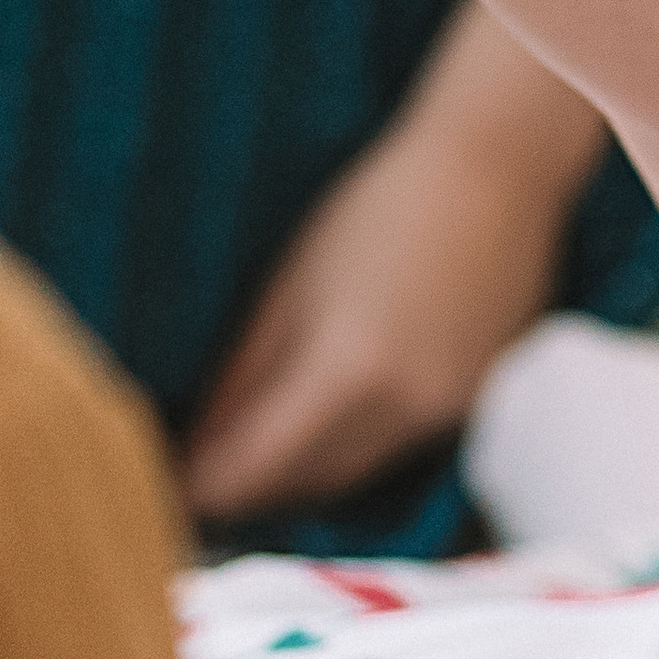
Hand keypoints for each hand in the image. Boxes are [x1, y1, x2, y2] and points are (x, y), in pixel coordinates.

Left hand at [180, 110, 561, 520]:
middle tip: (197, 476)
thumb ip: (242, 374)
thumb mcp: (290, 282)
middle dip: (247, 492)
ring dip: (301, 475)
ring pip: (354, 473)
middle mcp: (402, 410)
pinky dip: (354, 444)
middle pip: (305, 487)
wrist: (496, 166)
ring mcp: (447, 412)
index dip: (200, 489)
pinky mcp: (475, 400)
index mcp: (347, 375)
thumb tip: (194, 444)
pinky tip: (332, 415)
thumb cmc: (380, 203)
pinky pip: (397, 446)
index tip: (162, 491)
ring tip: (254, 452)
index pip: (252, 473)